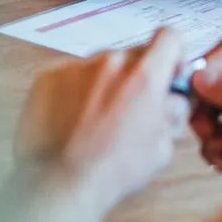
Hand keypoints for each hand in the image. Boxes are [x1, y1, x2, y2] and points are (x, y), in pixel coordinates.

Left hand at [14, 29, 189, 213]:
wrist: (59, 183)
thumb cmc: (113, 171)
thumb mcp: (162, 148)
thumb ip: (173, 114)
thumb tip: (173, 99)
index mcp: (144, 76)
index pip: (169, 38)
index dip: (173, 56)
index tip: (167, 75)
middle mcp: (111, 62)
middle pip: (133, 54)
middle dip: (137, 76)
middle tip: (130, 108)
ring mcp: (76, 67)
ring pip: (100, 65)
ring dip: (104, 84)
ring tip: (95, 120)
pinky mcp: (48, 77)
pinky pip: (70, 76)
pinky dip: (75, 92)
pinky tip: (72, 121)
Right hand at [189, 42, 221, 171]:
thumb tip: (200, 76)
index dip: (208, 66)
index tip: (193, 91)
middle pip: (218, 79)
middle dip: (205, 104)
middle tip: (202, 128)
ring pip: (215, 107)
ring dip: (208, 128)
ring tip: (216, 150)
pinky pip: (221, 131)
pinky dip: (215, 146)